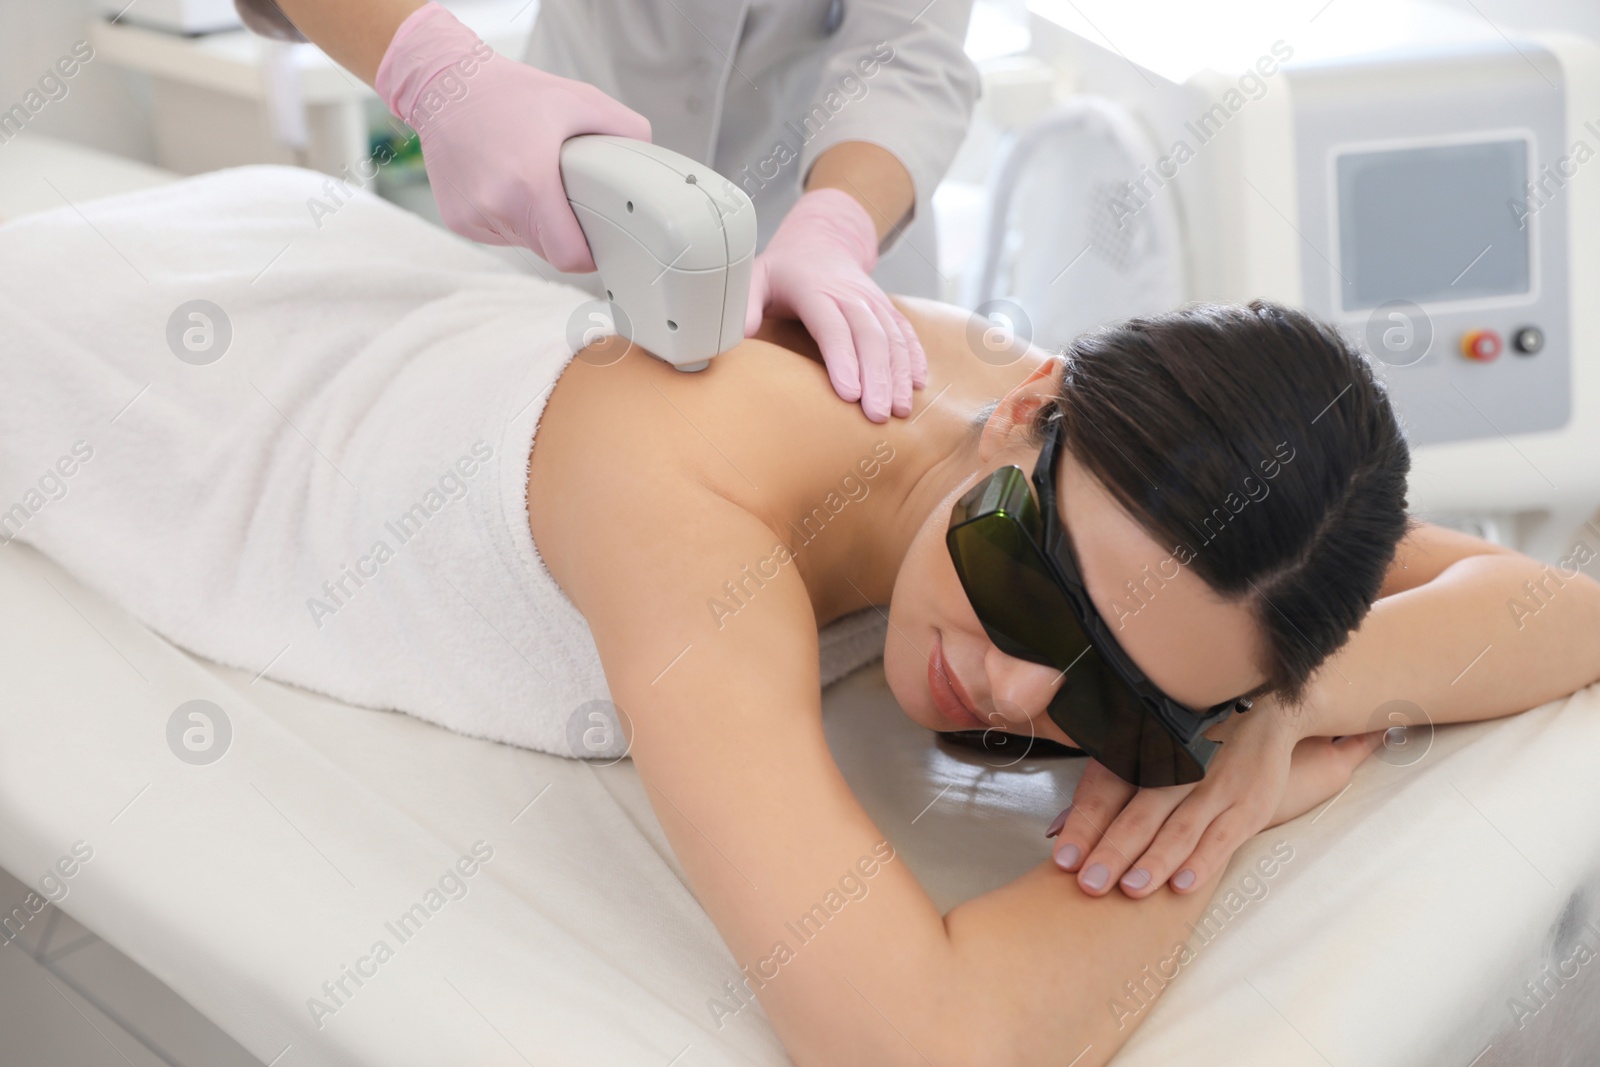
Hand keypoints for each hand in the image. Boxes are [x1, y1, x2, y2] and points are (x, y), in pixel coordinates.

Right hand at [374, 2, 650, 270]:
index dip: (589, 255)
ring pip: (524, 244)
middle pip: (548, 251)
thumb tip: (648, 156)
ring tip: (531, 180)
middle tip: (569, 199)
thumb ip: (625, 129)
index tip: (598, 242)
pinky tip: (505, 182)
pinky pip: (498, 233)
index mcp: (528, 183)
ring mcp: (473, 216)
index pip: (568, 256)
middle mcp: (496, 206)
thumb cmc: (509, 92)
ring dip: (536, 225)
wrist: (444, 83)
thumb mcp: (579, 99)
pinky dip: (509, 217)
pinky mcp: (457, 220)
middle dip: (565, 233)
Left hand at [744, 189, 926, 422]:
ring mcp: (872, 301)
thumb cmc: (782, 271)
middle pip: (869, 336)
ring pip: (892, 337)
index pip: (832, 327)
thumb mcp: (754, 278)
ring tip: (901, 410)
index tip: (850, 394)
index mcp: (815, 289)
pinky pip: (906, 332)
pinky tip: (920, 384)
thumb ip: (743, 306)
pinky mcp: (886, 309)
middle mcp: (849, 294)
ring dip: (899, 374)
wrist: (820, 240)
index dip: (843, 360)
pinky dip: (916, 358)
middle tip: (877, 415)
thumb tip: (736, 337)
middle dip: (877, 377)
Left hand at [1045, 698, 1383, 897]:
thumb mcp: (1141, 749)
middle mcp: (1175, 768)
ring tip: (1130, 889)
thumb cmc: (1188, 739)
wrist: (1264, 709)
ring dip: (1155, 860)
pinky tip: (1184, 885)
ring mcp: (1214, 787)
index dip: (1083, 826)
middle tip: (1089, 884)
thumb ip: (1101, 792)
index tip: (1063, 859)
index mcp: (1140, 751)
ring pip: (1180, 828)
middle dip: (1112, 851)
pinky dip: (1203, 862)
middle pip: (1138, 814)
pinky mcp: (1248, 803)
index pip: (1104, 792)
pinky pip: (1224, 836)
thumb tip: (1055, 830)